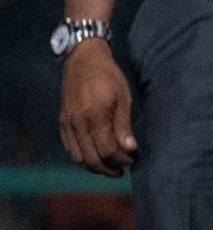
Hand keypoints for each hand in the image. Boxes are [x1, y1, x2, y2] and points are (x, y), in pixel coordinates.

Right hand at [59, 38, 135, 175]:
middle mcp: (78, 123)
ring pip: (78, 157)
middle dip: (108, 169)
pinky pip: (70, 149)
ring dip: (94, 167)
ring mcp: (67, 124)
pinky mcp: (61, 123)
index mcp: (96, 115)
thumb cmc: (109, 76)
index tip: (132, 162)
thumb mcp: (123, 96)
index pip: (107, 150)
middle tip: (123, 170)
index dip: (120, 161)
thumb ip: (124, 125)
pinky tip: (95, 158)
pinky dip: (82, 158)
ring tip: (110, 168)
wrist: (83, 59)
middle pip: (91, 159)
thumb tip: (130, 149)